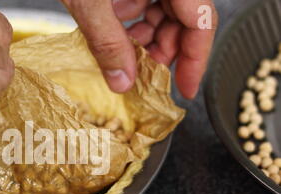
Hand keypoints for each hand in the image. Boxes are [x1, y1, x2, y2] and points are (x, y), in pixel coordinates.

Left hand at [61, 0, 217, 98]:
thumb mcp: (89, 0)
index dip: (197, 59)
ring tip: (125, 53)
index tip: (186, 88)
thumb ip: (107, 41)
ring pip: (165, 12)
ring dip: (147, 39)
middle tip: (144, 76)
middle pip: (184, 19)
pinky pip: (147, 0)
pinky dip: (133, 21)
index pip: (201, 20)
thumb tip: (122, 81)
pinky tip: (116, 28)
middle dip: (164, 52)